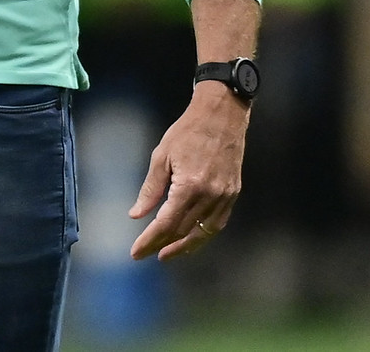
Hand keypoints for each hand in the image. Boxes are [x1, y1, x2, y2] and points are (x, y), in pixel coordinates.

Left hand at [128, 82, 247, 260]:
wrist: (221, 116)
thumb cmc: (187, 132)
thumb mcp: (161, 156)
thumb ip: (150, 189)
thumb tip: (136, 215)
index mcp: (189, 186)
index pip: (166, 224)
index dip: (150, 240)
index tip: (136, 252)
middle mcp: (210, 196)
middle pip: (183, 231)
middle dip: (162, 245)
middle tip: (145, 254)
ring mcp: (225, 197)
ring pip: (203, 233)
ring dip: (184, 246)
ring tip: (166, 253)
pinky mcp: (233, 194)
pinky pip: (217, 223)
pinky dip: (203, 235)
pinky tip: (190, 237)